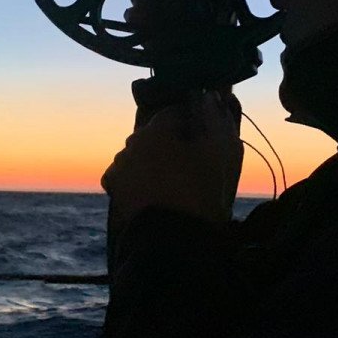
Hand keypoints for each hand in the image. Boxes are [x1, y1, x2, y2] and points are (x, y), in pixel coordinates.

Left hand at [102, 91, 242, 231]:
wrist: (173, 241)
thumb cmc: (202, 192)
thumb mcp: (221, 152)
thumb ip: (216, 118)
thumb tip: (209, 96)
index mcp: (155, 130)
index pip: (175, 112)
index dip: (194, 120)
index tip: (207, 134)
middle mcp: (131, 144)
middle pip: (156, 133)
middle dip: (173, 140)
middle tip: (194, 160)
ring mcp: (120, 169)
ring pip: (141, 154)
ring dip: (155, 159)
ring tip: (176, 180)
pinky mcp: (116, 192)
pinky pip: (130, 176)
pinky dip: (142, 178)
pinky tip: (158, 190)